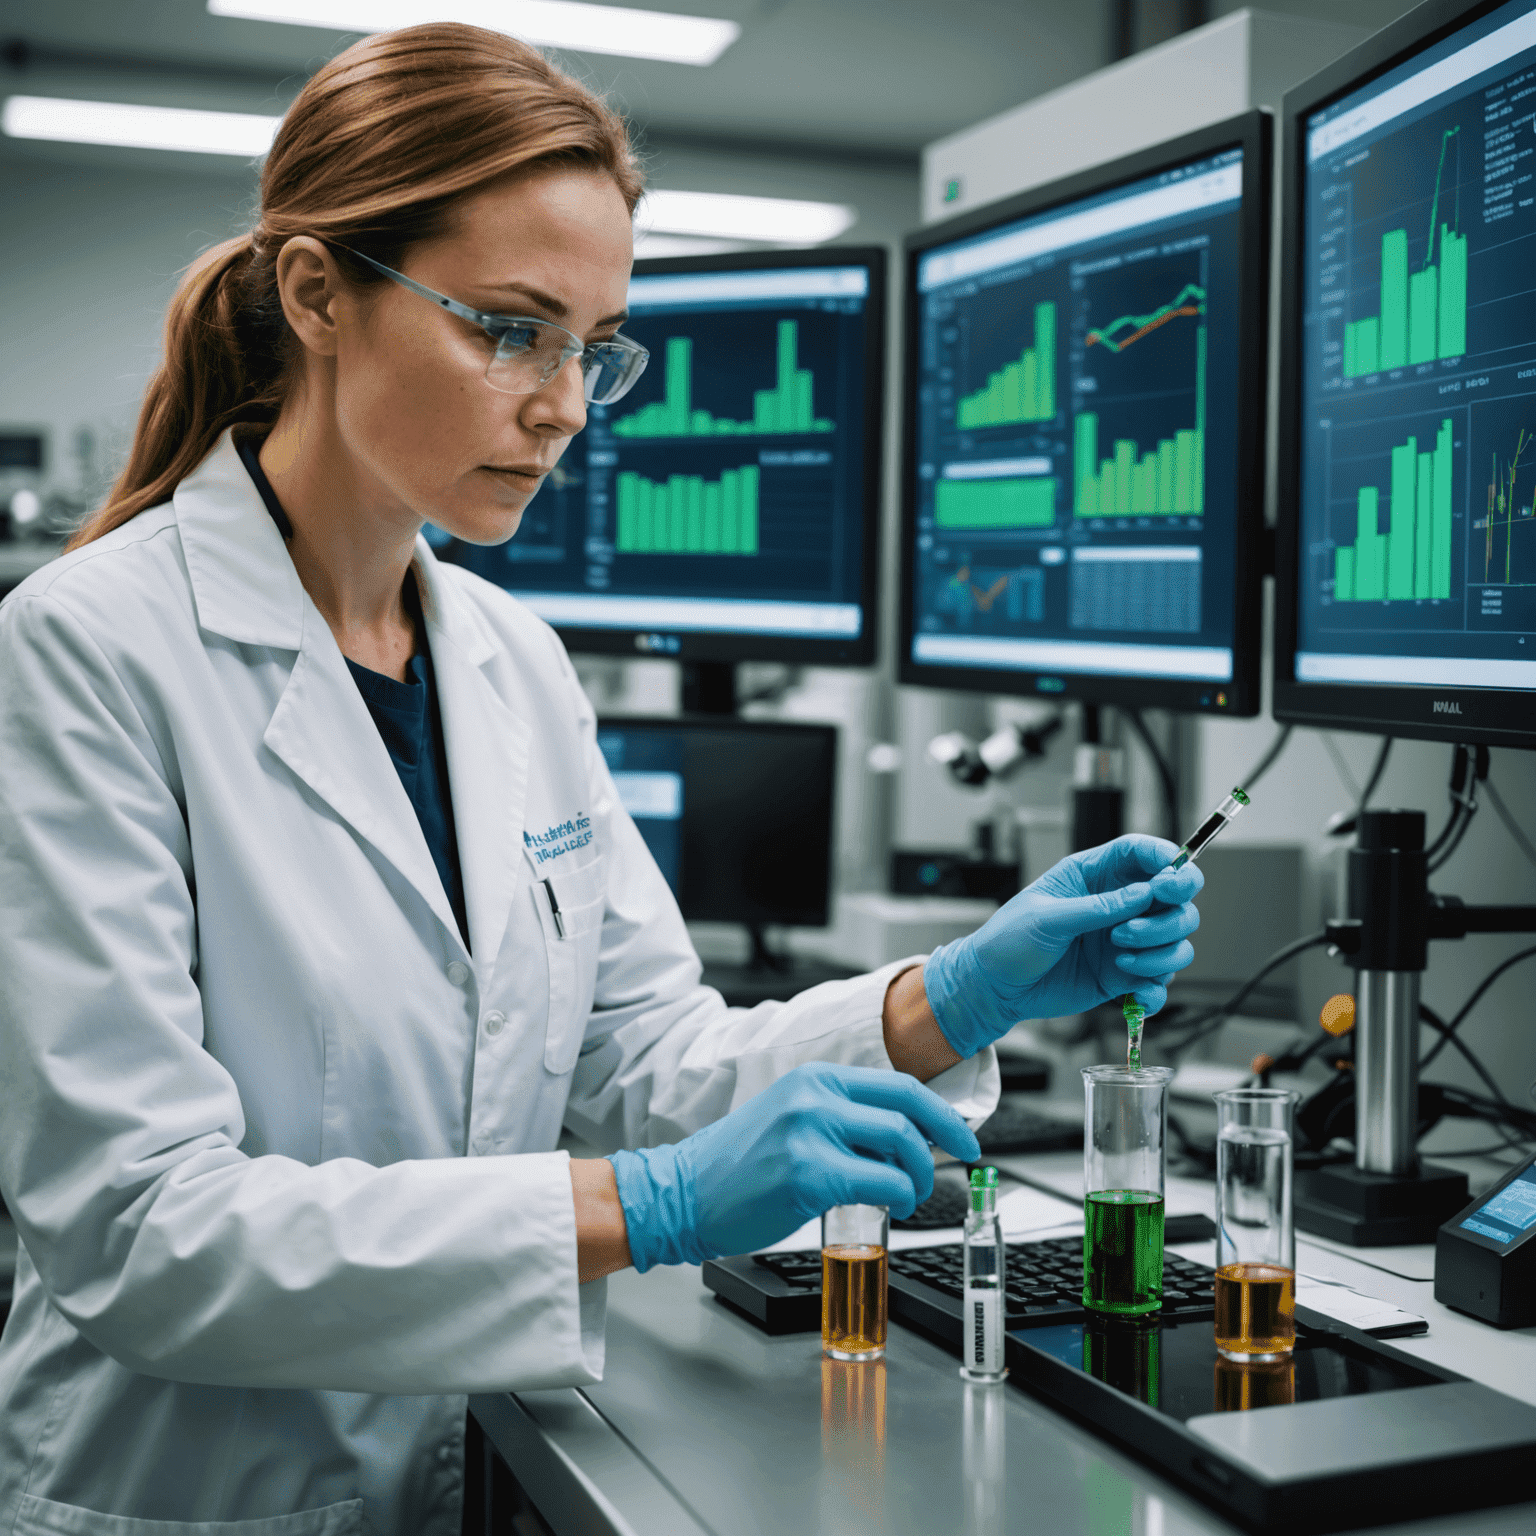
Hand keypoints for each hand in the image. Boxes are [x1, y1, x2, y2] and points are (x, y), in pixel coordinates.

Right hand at [607, 1062, 980, 1269]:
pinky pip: (881, 1183)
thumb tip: (900, 1142)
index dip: (939, 1111)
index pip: (897, 1085)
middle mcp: (815, 1096)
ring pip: (900, 1145)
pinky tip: (892, 1208)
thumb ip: (840, 1120)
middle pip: (907, 1108)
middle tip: (959, 1161)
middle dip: (945, 1139)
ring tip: (911, 1195)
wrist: (681, 1193)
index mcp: (815, 1079)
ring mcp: (811, 1132)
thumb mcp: (791, 1119)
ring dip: (920, 1175)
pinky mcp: (809, 1173)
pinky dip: (899, 1198)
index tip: (960, 1134)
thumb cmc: (736, 1167)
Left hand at [922, 835, 1202, 1059]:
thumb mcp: (1048, 918)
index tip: (1172, 882)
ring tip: (1123, 961)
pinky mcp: (1123, 975)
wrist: (994, 988)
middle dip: (1167, 918)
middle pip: (1175, 900)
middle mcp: (1117, 905)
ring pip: (1176, 940)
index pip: (1144, 853)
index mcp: (1094, 876)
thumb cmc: (1009, 940)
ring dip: (1162, 954)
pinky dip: (1156, 989)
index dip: (1168, 862)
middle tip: (1127, 934)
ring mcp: (1124, 941)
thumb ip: (1098, 907)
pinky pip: (1160, 980)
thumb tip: (1145, 893)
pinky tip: (1135, 994)